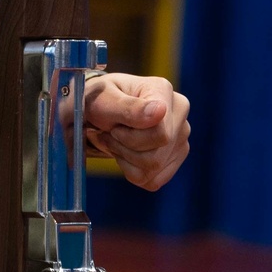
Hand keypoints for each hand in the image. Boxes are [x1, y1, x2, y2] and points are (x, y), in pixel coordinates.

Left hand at [83, 71, 189, 189]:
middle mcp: (178, 112)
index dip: (129, 137)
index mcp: (162, 90)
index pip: (160, 133)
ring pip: (155, 169)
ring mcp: (179, 136)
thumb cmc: (96, 101)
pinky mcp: (174, 157)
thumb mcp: (101, 101)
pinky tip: (124, 152)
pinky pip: (153, 180)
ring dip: (125, 159)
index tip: (113, 126)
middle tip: (109, 134)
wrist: (92, 112)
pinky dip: (132, 171)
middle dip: (124, 149)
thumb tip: (160, 112)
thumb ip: (128, 107)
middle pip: (157, 155)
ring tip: (115, 141)